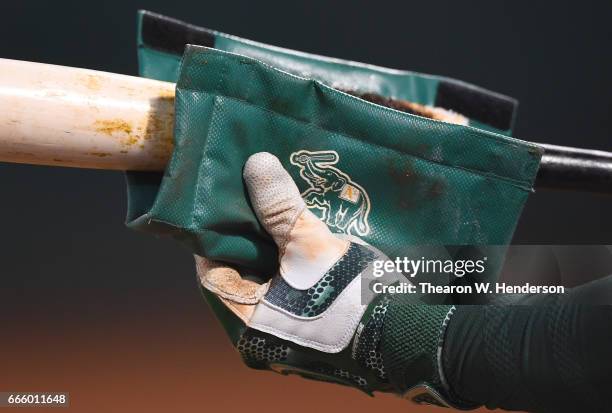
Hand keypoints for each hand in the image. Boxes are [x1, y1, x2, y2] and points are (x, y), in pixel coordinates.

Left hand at [195, 153, 458, 405]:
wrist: (409, 337)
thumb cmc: (350, 298)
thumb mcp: (311, 247)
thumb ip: (280, 208)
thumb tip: (256, 164)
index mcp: (249, 321)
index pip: (213, 274)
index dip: (214, 237)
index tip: (225, 205)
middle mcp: (262, 332)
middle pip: (242, 274)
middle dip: (249, 237)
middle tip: (254, 198)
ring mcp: (288, 332)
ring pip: (269, 279)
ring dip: (275, 247)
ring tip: (280, 208)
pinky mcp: (312, 326)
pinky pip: (292, 287)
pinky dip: (294, 261)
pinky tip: (306, 233)